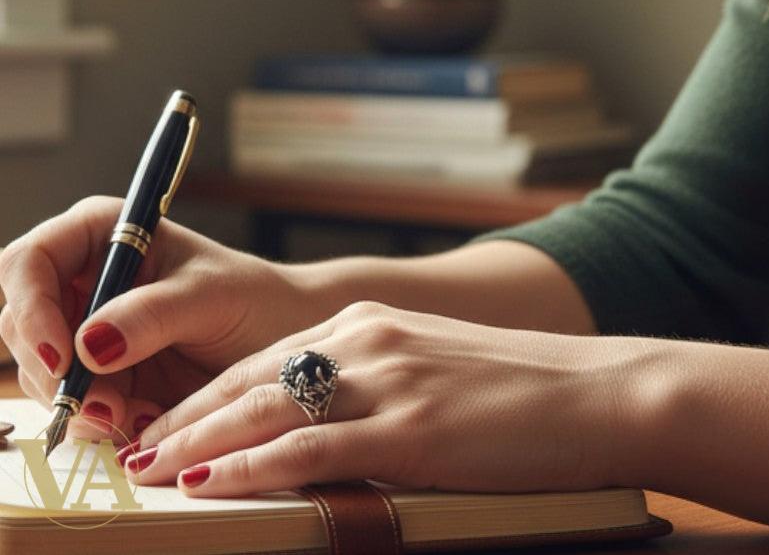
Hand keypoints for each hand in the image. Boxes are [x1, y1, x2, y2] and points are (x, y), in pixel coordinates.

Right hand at [0, 196, 327, 442]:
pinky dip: (97, 419)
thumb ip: (152, 314)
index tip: (62, 358)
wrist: (282, 340)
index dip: (31, 308)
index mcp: (105, 233)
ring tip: (133, 413)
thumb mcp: (210, 297)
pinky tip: (139, 418)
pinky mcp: (98, 373)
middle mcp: (85, 277)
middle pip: (22, 323)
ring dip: (79, 402)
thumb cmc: (254, 298)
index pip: (31, 260)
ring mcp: (87, 327)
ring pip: (41, 371)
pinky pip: (71, 402)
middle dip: (54, 371)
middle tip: (102, 405)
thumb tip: (89, 343)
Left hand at [127, 301, 651, 496]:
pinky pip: (313, 447)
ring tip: (148, 472)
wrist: (599, 391)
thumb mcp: (438, 370)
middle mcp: (371, 339)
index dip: (211, 395)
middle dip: (188, 419)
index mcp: (375, 322)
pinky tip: (212, 483)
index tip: (168, 425)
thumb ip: (378, 386)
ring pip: (268, 409)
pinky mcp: (411, 428)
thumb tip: (325, 425)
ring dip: (200, 444)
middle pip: (254, 379)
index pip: (269, 358)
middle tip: (133, 452)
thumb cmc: (525, 388)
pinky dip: (254, 467)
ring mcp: (389, 380)